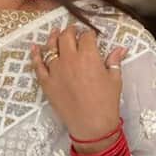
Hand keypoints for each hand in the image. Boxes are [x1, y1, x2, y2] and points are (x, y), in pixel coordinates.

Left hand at [30, 25, 127, 141]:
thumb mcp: (115, 79)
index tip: (90, 34)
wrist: (91, 125)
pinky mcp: (46, 81)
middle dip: (70, 31)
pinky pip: (38, 64)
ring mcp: (55, 69)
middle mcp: (70, 59)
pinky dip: (35, 55)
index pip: (86, 36)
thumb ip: (115, 60)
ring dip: (53, 37)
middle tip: (73, 30)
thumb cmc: (106, 102)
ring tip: (55, 32)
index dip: (89, 33)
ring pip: (51, 47)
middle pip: (66, 37)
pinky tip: (34, 47)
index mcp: (88, 56)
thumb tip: (121, 48)